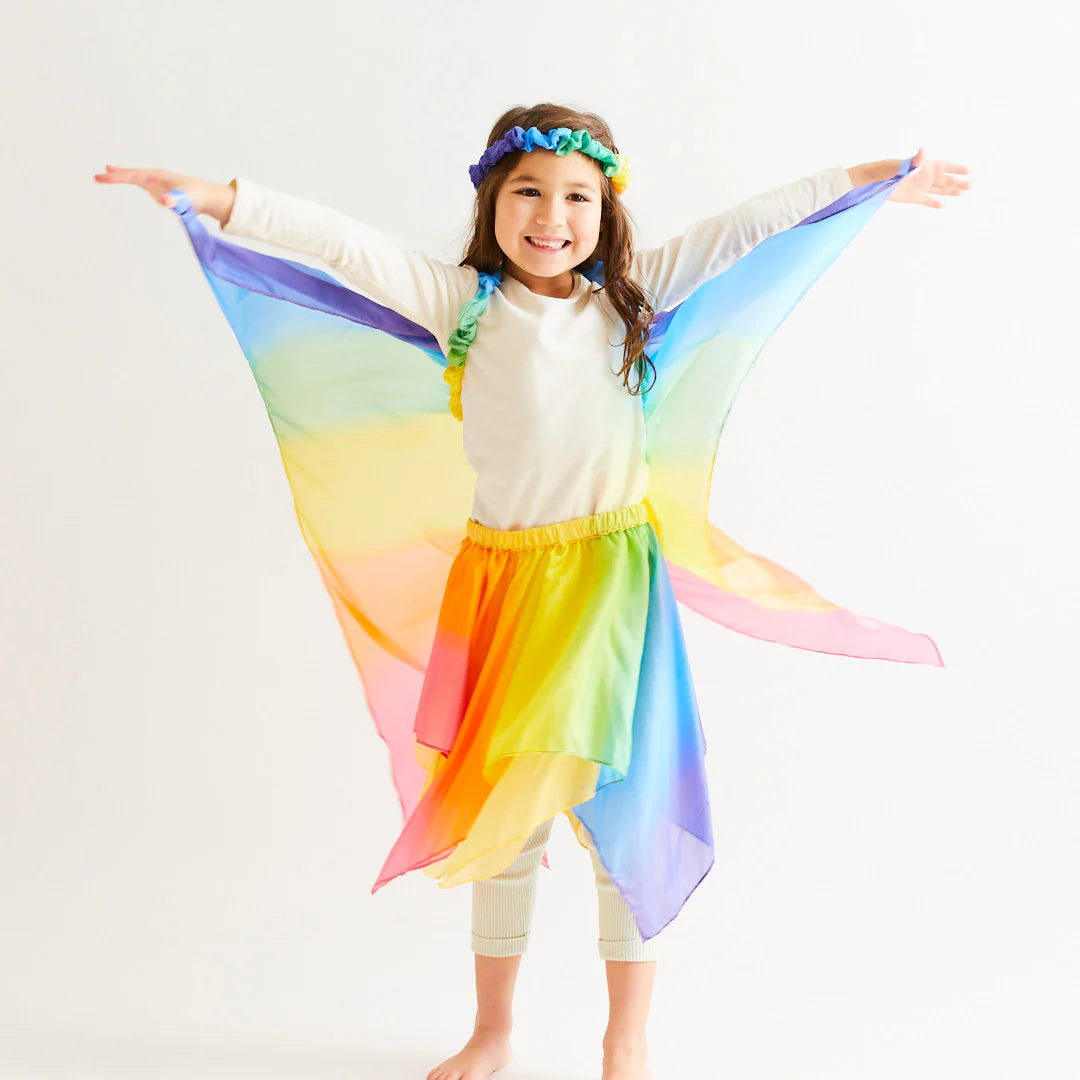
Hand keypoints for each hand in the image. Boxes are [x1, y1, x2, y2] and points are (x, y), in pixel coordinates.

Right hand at [93, 165, 234, 221]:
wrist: (209, 197)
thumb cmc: (198, 197)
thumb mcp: (186, 199)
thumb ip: (175, 200)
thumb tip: (164, 201)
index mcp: (158, 176)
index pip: (133, 175)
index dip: (117, 176)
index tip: (103, 176)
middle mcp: (156, 177)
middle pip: (131, 174)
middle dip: (114, 175)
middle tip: (96, 177)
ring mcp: (157, 184)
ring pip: (134, 178)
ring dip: (119, 176)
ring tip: (104, 174)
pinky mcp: (160, 191)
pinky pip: (141, 184)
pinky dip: (129, 180)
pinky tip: (124, 179)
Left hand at [887, 147, 970, 207]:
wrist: (876, 181)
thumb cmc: (890, 170)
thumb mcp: (904, 165)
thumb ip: (916, 160)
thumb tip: (923, 150)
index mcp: (925, 166)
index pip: (945, 166)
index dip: (956, 168)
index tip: (968, 171)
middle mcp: (924, 176)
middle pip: (945, 179)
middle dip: (957, 182)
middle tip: (970, 186)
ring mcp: (919, 187)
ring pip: (938, 189)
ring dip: (950, 191)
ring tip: (962, 194)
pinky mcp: (913, 197)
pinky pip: (926, 200)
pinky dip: (934, 203)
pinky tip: (943, 206)